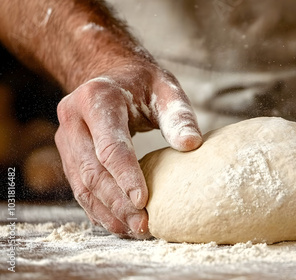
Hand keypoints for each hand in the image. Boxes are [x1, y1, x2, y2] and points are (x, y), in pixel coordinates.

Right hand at [55, 64, 201, 238]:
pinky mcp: (68, 155)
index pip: (109, 145)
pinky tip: (119, 224)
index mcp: (96, 98)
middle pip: (92, 170)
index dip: (125, 175)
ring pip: (82, 184)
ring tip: (135, 230)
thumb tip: (191, 144)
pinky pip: (80, 187)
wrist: (110, 75)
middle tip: (144, 225)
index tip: (143, 200)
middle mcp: (73, 119)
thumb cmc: (143, 84)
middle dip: (118, 202)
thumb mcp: (166, 89)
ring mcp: (66, 138)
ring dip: (107, 211)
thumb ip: (179, 115)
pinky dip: (99, 209)